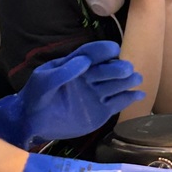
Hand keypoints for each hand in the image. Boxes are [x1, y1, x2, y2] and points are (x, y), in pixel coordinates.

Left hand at [0, 41, 143, 148]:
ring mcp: (96, 93)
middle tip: (127, 69)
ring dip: (126, 81)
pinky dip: (128, 99)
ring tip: (136, 79)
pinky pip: (117, 103)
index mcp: (74, 65)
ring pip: (115, 85)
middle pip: (106, 70)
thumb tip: (84, 61)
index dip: (102, 51)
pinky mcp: (101, 111)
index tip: (113, 49)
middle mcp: (89, 77)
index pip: (91, 54)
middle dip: (117, 68)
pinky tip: (138, 95)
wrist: (33, 122)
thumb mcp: (43, 82)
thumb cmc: (36, 97)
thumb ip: (62, 73)